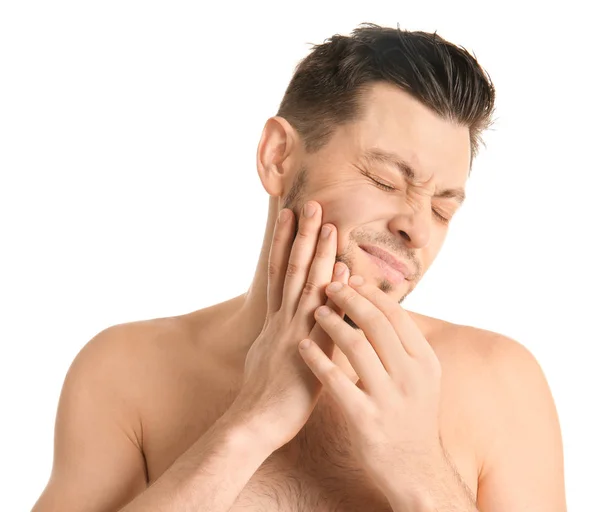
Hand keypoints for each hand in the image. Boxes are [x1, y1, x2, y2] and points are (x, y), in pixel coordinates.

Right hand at [226, 202, 348, 452]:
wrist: (253, 424)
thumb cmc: (262, 397)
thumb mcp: (264, 357)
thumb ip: (275, 336)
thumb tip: (278, 325)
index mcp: (274, 320)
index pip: (278, 272)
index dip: (285, 242)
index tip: (290, 215)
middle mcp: (282, 320)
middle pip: (291, 269)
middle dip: (302, 236)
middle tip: (311, 204)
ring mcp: (293, 332)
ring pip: (305, 285)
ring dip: (318, 253)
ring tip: (327, 224)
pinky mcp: (307, 351)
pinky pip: (323, 316)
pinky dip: (333, 293)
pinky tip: (345, 271)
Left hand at [298, 275, 445, 495]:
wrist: (414, 469)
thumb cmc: (411, 415)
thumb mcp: (421, 377)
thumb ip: (404, 344)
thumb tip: (381, 303)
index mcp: (425, 361)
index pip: (396, 314)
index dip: (371, 292)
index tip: (351, 278)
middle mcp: (410, 376)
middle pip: (375, 323)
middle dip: (349, 298)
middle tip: (329, 286)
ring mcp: (388, 399)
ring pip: (355, 345)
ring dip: (331, 322)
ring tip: (316, 311)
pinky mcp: (365, 419)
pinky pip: (335, 381)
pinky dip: (316, 358)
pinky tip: (303, 346)